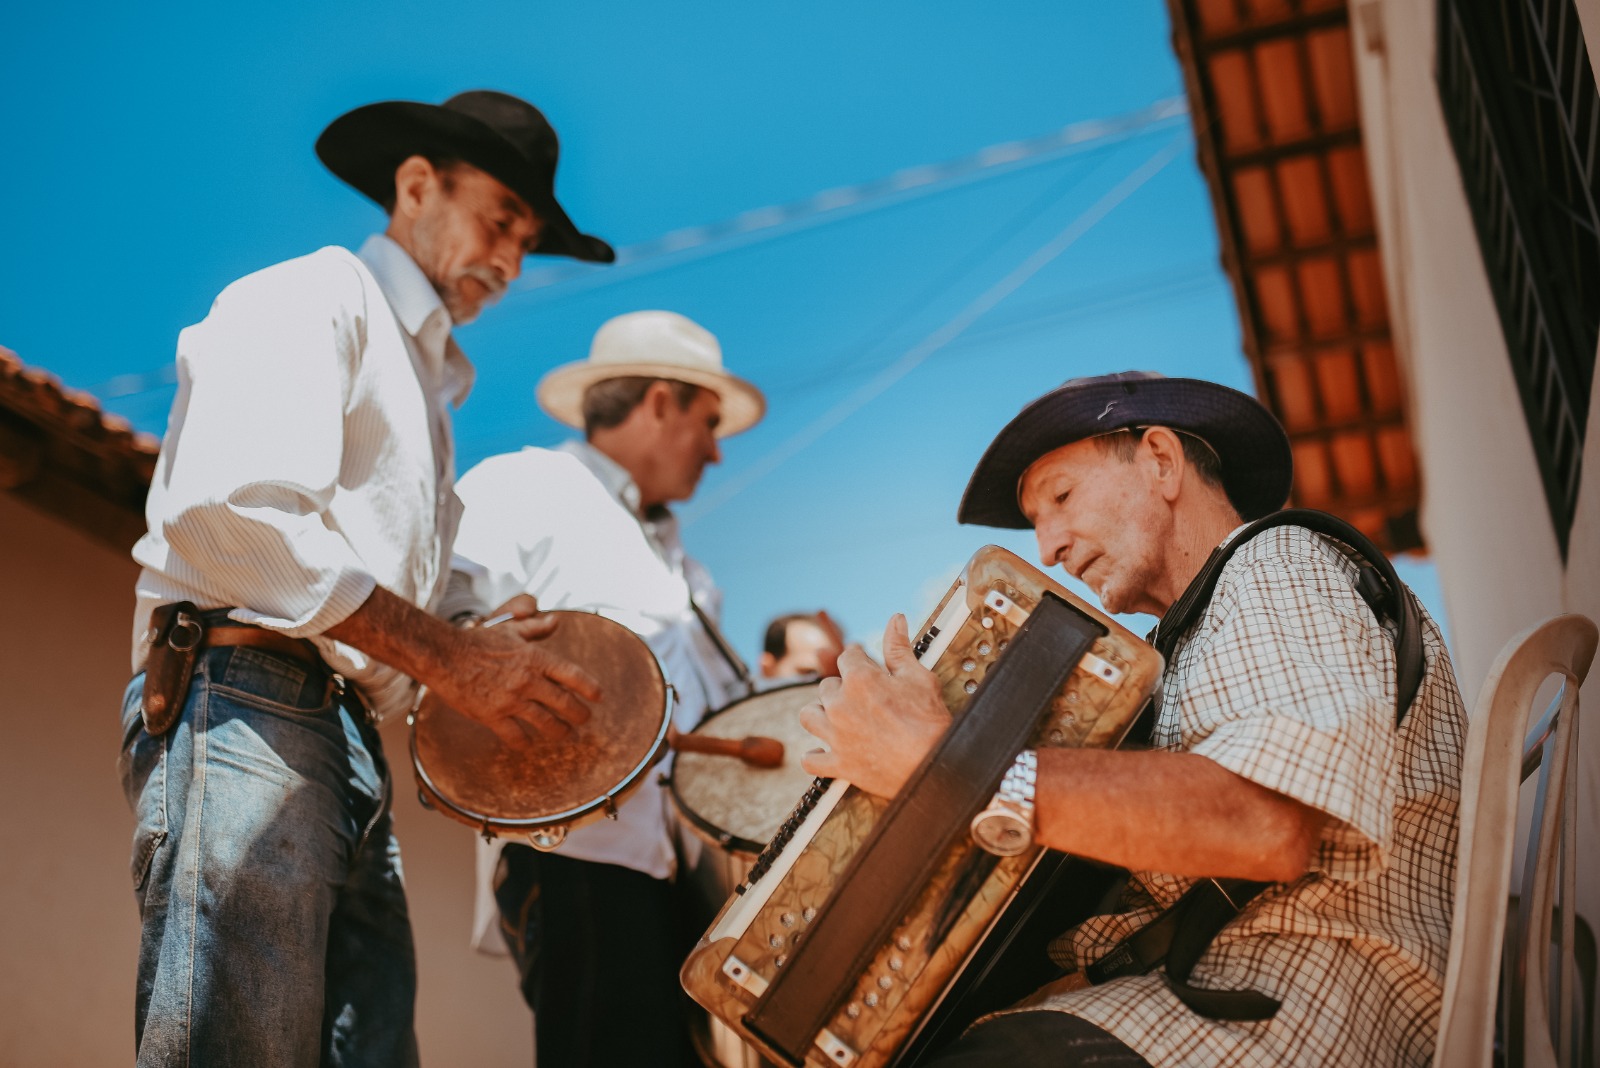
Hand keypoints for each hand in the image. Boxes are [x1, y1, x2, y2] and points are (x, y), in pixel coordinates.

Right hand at [435, 595, 601, 744]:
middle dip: (579, 715)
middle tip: (583, 720)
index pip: (573, 675)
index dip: (590, 688)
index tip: (598, 697)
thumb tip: (556, 621)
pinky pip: (515, 736)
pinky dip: (525, 743)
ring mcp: (511, 700)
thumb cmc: (479, 641)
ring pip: (545, 723)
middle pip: (565, 704)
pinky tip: (529, 744)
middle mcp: (528, 680)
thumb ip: (536, 628)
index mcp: (535, 658)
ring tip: (566, 735)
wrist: (444, 655)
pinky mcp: (492, 716)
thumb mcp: (511, 629)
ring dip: (560, 732)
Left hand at [799, 613, 950, 796]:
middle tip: (861, 694)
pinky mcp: (838, 764)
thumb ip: (899, 648)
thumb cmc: (930, 721)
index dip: (858, 658)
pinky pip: (810, 759)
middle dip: (841, 687)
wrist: (936, 766)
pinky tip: (823, 750)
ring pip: (809, 716)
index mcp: (859, 679)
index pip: (847, 657)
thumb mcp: (919, 677)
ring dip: (820, 713)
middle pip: (826, 686)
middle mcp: (840, 705)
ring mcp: (836, 736)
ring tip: (835, 715)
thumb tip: (895, 619)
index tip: (865, 663)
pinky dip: (815, 755)